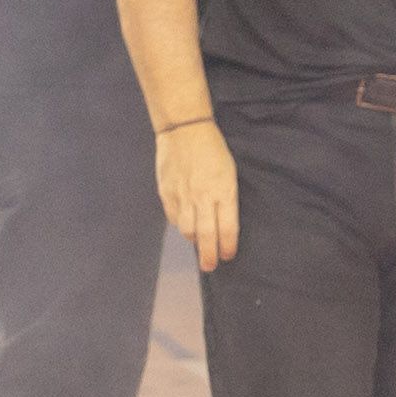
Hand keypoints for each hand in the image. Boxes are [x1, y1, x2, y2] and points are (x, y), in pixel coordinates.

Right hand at [153, 116, 241, 268]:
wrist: (184, 130)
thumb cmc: (212, 149)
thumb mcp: (228, 173)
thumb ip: (225, 199)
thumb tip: (221, 222)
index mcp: (224, 191)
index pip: (228, 228)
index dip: (228, 246)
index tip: (228, 255)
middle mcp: (203, 197)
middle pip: (207, 236)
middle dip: (209, 256)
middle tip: (210, 266)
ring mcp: (183, 196)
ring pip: (187, 230)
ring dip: (194, 239)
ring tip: (198, 242)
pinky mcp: (167, 193)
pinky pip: (173, 217)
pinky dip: (179, 224)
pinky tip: (184, 222)